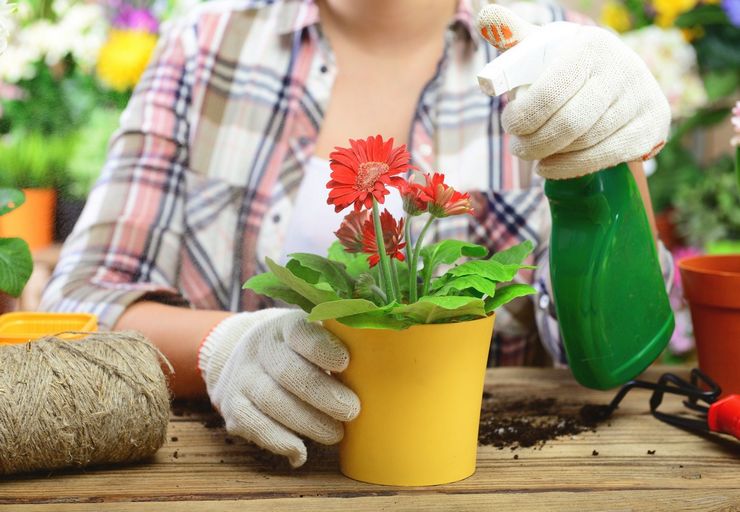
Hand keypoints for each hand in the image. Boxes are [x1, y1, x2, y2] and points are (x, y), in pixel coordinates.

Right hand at [198, 309, 359, 466]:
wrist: (242, 358)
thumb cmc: (297, 352)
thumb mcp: (314, 338)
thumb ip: (342, 347)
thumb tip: (384, 365)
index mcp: (286, 327)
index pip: (301, 332)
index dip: (322, 348)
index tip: (345, 363)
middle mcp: (260, 348)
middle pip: (288, 370)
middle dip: (322, 394)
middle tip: (351, 410)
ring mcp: (242, 377)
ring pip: (271, 400)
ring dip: (307, 422)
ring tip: (335, 434)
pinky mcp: (233, 407)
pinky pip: (254, 426)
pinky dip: (279, 441)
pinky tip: (301, 453)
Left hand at [477, 5, 669, 178]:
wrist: (622, 79)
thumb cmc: (567, 66)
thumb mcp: (543, 48)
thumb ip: (514, 36)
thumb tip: (485, 16)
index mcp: (590, 46)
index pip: (548, 93)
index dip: (522, 116)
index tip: (509, 123)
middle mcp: (622, 69)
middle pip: (568, 125)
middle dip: (534, 143)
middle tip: (518, 148)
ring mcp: (641, 99)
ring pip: (585, 144)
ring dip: (550, 156)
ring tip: (533, 154)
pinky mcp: (652, 126)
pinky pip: (604, 157)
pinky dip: (570, 167)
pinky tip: (551, 166)